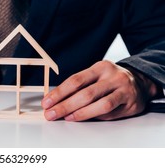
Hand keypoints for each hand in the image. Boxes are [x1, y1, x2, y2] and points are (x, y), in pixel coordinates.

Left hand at [41, 60, 161, 120]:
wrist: (140, 82)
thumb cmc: (110, 80)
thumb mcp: (96, 75)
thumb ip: (79, 86)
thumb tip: (55, 100)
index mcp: (100, 67)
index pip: (75, 80)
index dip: (59, 92)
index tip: (47, 102)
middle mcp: (113, 77)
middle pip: (85, 93)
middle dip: (65, 105)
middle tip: (51, 114)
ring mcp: (124, 90)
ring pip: (100, 104)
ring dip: (80, 113)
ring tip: (66, 118)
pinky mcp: (131, 104)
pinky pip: (110, 113)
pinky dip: (95, 116)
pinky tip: (83, 118)